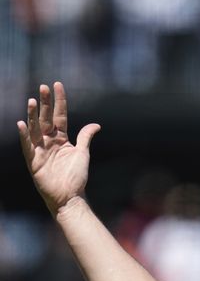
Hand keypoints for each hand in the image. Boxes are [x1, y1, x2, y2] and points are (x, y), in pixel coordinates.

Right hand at [17, 82, 100, 214]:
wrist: (70, 195)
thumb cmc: (76, 175)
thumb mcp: (83, 153)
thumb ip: (85, 137)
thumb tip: (96, 124)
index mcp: (62, 138)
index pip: (59, 115)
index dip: (59, 101)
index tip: (58, 85)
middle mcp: (49, 141)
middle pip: (46, 118)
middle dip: (44, 103)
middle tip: (43, 87)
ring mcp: (41, 150)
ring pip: (35, 129)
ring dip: (33, 115)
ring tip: (32, 101)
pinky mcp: (34, 161)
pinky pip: (27, 146)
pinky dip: (24, 136)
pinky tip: (22, 124)